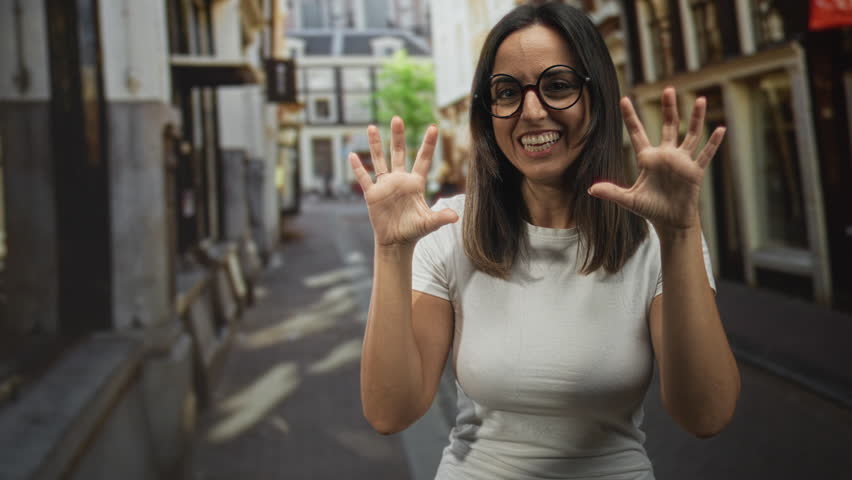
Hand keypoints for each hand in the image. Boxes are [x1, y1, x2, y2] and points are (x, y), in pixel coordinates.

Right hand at [350, 116, 458, 246]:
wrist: (396, 242)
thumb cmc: (414, 231)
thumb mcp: (429, 223)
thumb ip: (441, 217)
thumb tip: (455, 216)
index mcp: (415, 184)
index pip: (422, 160)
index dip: (428, 144)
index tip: (433, 127)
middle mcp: (400, 180)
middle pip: (399, 153)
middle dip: (398, 136)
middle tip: (397, 118)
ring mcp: (385, 186)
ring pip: (379, 160)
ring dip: (376, 144)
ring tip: (372, 127)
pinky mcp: (372, 194)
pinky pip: (364, 179)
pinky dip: (358, 168)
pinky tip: (352, 155)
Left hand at [588, 87, 724, 233]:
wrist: (670, 221)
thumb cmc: (650, 209)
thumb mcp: (629, 200)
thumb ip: (612, 192)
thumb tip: (591, 190)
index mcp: (647, 158)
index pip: (637, 133)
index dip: (630, 117)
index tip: (623, 99)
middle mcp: (666, 155)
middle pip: (668, 126)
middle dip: (669, 108)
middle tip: (668, 89)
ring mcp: (682, 161)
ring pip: (691, 134)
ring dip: (695, 118)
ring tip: (700, 100)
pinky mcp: (694, 171)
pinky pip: (705, 154)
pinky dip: (713, 142)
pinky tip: (720, 129)